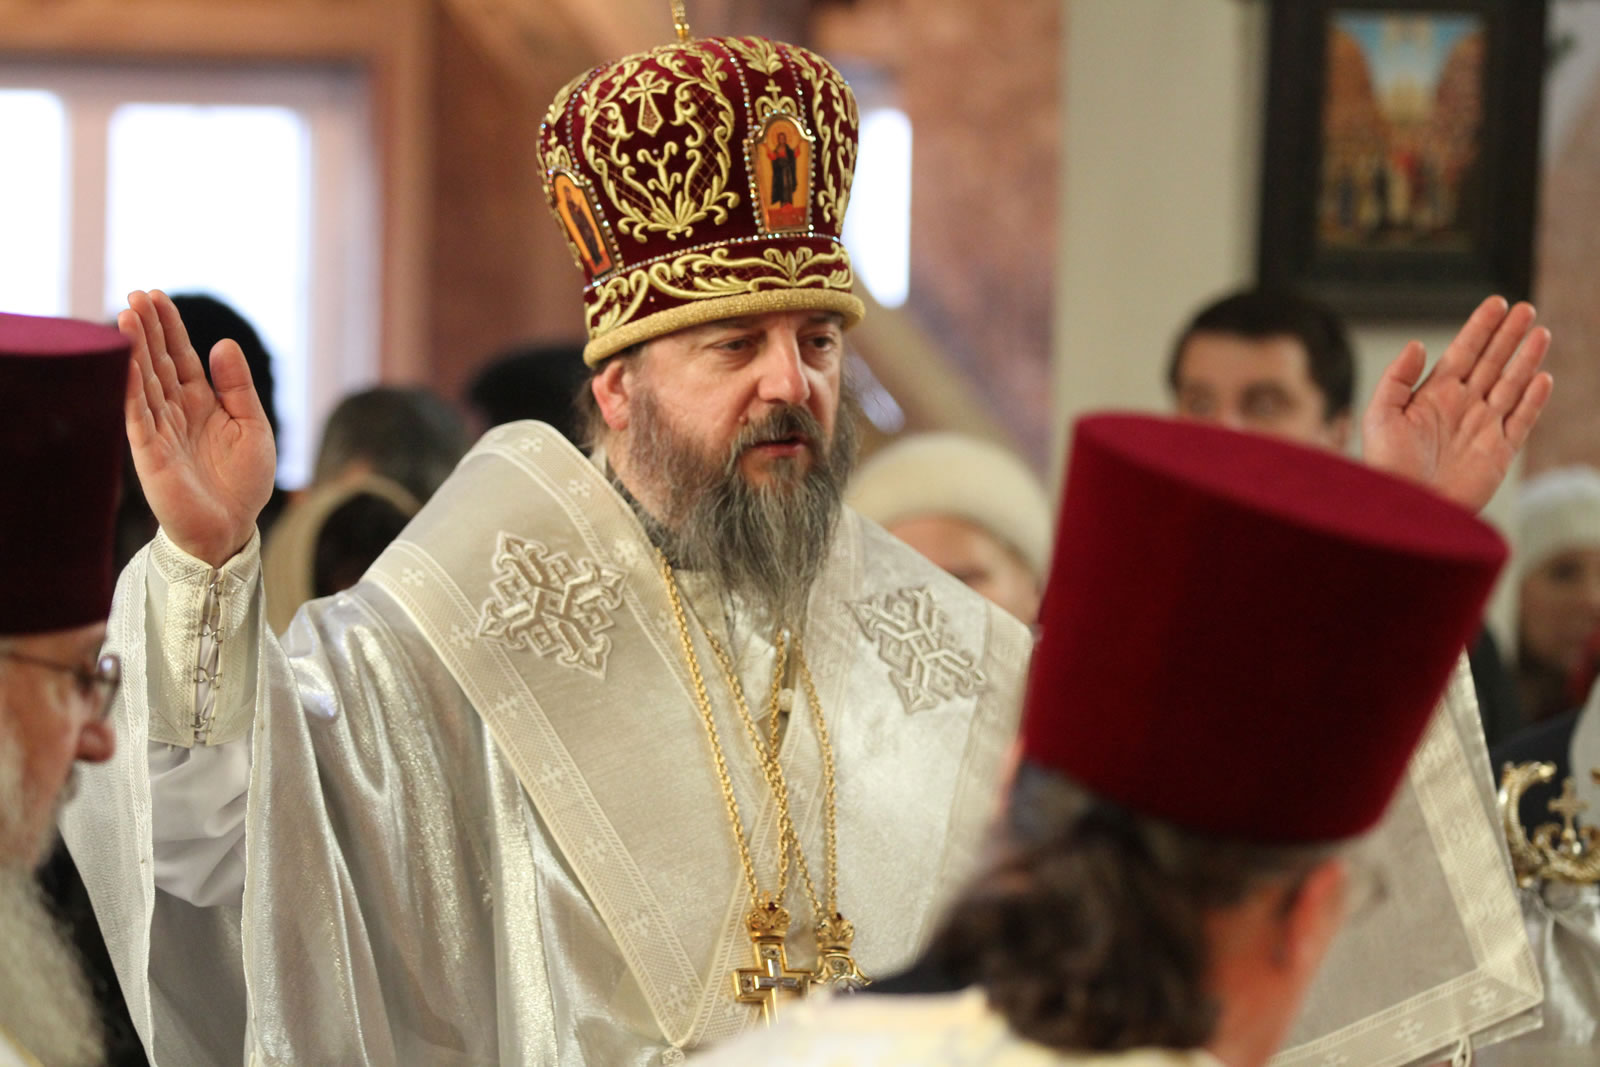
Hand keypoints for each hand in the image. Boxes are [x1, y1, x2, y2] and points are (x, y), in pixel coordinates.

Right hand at [121, 289, 276, 566]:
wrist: (233, 528)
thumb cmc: (243, 481)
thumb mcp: (252, 426)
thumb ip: (238, 387)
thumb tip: (223, 343)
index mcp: (202, 402)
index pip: (180, 357)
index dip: (169, 328)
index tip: (157, 296)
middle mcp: (176, 412)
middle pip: (157, 362)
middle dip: (148, 329)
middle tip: (137, 294)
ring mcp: (159, 431)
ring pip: (144, 383)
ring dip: (134, 351)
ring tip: (127, 317)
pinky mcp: (150, 454)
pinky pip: (137, 416)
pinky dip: (131, 389)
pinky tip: (126, 363)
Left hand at [1362, 296, 1552, 513]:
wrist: (1405, 509)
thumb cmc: (1386, 466)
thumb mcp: (1380, 416)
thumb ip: (1397, 378)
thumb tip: (1416, 345)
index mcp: (1434, 395)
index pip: (1463, 353)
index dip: (1480, 328)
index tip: (1496, 303)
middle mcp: (1462, 407)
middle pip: (1492, 363)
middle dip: (1508, 336)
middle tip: (1525, 308)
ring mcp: (1483, 428)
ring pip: (1511, 385)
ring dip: (1526, 360)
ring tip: (1539, 333)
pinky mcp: (1499, 452)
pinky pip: (1522, 420)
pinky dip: (1533, 400)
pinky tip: (1542, 377)